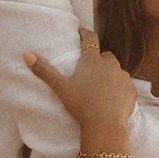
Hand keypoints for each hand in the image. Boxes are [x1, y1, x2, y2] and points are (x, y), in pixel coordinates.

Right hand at [21, 30, 139, 152]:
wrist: (105, 125)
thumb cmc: (82, 105)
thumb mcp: (61, 88)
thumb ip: (45, 71)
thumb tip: (27, 55)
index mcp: (92, 60)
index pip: (90, 38)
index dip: (85, 34)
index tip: (81, 32)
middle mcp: (110, 64)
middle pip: (105, 56)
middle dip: (98, 60)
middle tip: (89, 71)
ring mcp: (123, 76)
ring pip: (116, 71)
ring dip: (110, 75)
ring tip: (100, 88)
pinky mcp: (131, 90)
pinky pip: (125, 86)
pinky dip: (119, 89)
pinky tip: (112, 99)